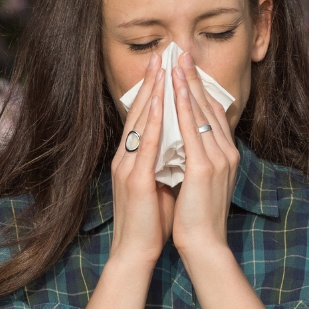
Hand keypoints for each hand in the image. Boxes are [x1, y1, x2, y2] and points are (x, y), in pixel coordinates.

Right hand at [109, 52, 175, 266]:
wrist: (135, 252)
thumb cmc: (150, 222)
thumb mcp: (158, 184)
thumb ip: (165, 162)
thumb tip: (182, 143)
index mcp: (131, 159)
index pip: (142, 117)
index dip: (152, 91)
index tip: (163, 68)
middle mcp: (125, 158)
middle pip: (138, 112)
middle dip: (151, 83)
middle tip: (161, 55)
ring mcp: (128, 168)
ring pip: (140, 123)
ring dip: (151, 94)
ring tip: (161, 69)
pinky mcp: (136, 181)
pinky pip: (146, 147)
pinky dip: (154, 124)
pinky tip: (162, 107)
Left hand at [170, 51, 239, 254]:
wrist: (204, 245)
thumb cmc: (197, 217)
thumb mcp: (198, 181)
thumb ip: (195, 158)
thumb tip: (182, 141)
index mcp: (225, 155)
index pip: (211, 113)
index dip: (199, 88)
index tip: (186, 66)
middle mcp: (226, 152)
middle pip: (209, 106)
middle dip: (194, 77)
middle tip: (182, 50)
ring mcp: (218, 159)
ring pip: (202, 112)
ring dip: (189, 84)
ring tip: (177, 59)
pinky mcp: (205, 168)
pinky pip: (194, 130)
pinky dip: (186, 107)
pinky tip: (177, 89)